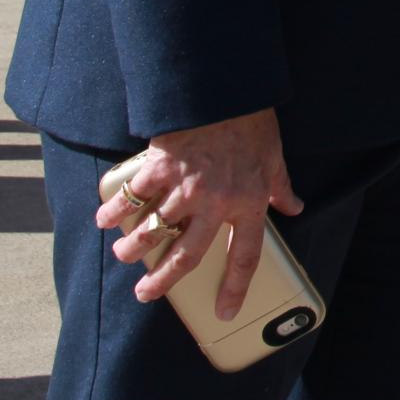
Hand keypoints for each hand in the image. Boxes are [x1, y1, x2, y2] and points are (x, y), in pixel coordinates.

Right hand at [92, 107, 301, 320]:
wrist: (226, 89)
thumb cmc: (253, 123)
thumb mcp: (275, 158)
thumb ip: (282, 187)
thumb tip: (295, 206)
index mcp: (248, 203)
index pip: (245, 256)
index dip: (236, 287)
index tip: (226, 311)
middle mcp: (215, 202)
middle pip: (186, 255)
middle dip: (163, 279)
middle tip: (145, 294)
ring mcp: (185, 187)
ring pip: (154, 229)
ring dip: (133, 246)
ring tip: (123, 255)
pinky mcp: (160, 167)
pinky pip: (134, 196)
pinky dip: (115, 209)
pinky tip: (103, 219)